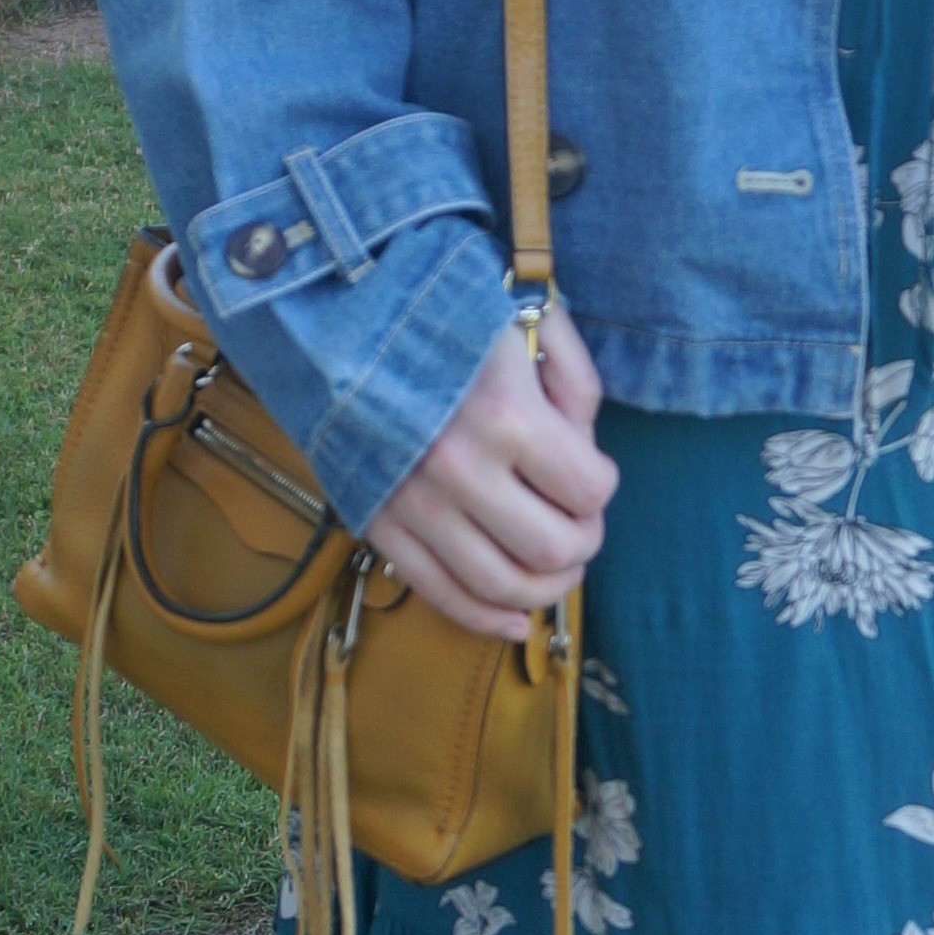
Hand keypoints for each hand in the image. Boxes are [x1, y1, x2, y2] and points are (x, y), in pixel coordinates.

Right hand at [366, 302, 616, 638]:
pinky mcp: (377, 522)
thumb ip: (574, 382)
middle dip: (581, 543)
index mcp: (505, 415)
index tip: (590, 470)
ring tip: (556, 569)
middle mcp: (459, 470)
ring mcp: (412, 503)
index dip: (600, 485)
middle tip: (579, 523)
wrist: (333, 316)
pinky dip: (483, 619)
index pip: (588, 491)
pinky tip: (515, 622)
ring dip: (542, 591)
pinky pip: (438, 593)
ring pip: (499, 586)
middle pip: (552, 549)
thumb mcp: (526, 319)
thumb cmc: (443, 312)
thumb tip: (589, 450)